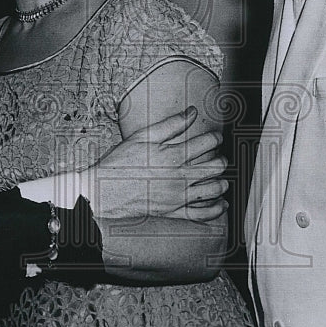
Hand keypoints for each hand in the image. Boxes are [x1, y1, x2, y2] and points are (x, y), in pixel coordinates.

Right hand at [84, 107, 227, 220]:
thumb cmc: (120, 162)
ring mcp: (177, 196)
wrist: (103, 191)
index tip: (215, 137)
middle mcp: (179, 176)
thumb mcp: (143, 136)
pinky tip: (220, 203)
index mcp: (172, 155)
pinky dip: (215, 209)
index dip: (215, 137)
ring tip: (221, 177)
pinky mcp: (173, 212)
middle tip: (219, 156)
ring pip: (213, 190)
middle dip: (222, 159)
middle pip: (215, 166)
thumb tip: (192, 112)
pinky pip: (201, 214)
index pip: (207, 143)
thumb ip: (171, 124)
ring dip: (222, 182)